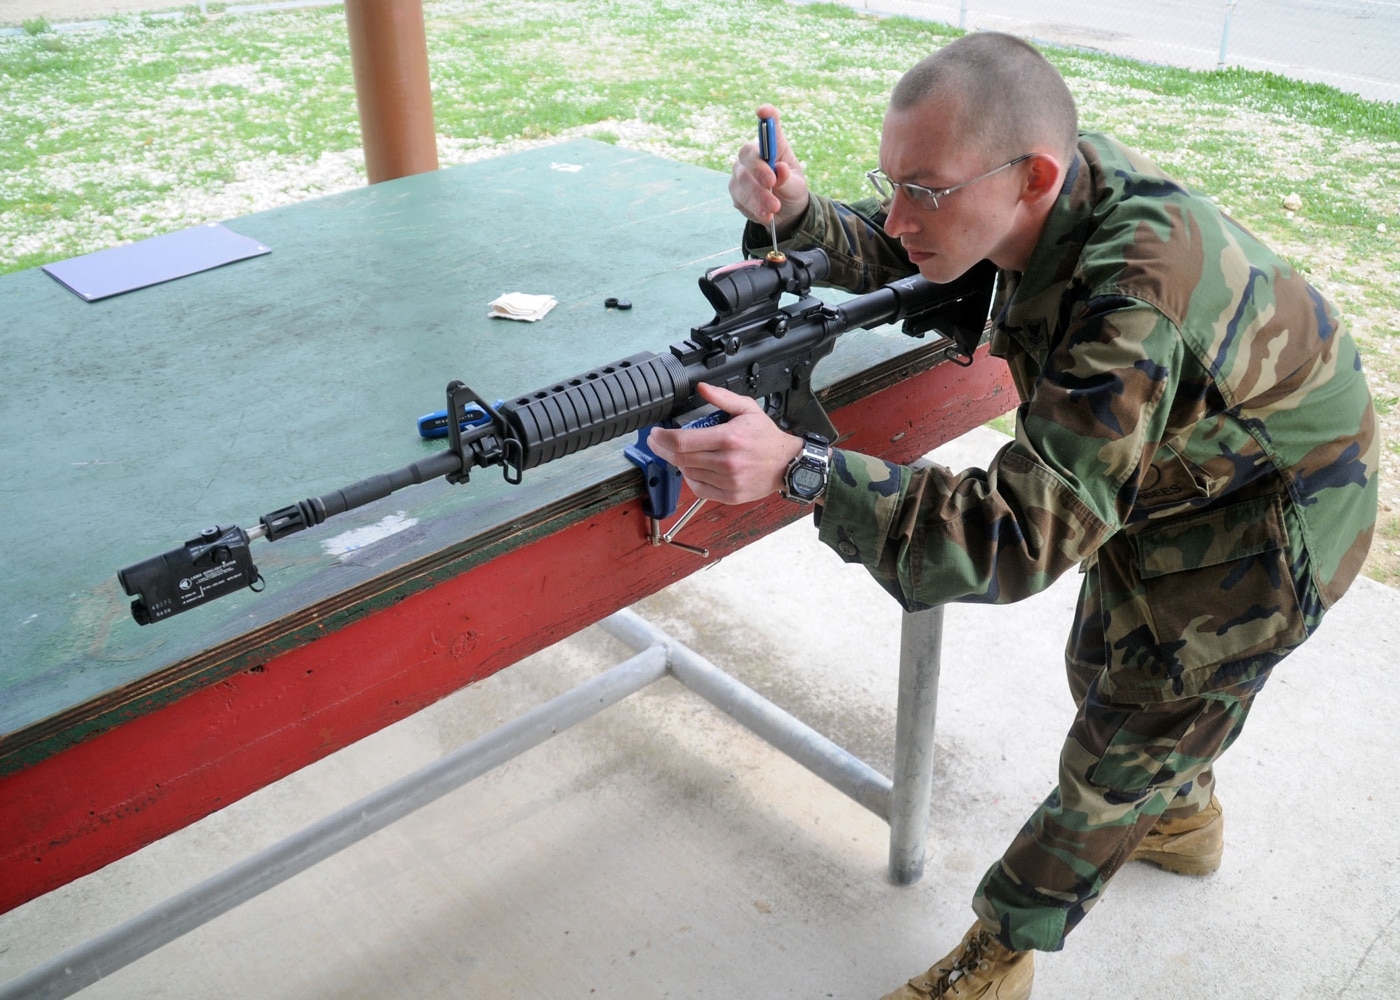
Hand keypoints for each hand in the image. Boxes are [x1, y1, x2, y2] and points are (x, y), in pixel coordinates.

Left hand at [646, 383, 803, 504]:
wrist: (787, 464)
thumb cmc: (767, 437)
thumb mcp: (747, 408)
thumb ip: (722, 397)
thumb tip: (701, 388)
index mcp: (728, 438)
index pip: (682, 441)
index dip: (662, 438)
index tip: (655, 433)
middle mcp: (726, 462)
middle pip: (680, 458)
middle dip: (661, 449)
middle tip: (655, 442)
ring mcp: (728, 481)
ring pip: (687, 473)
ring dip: (676, 462)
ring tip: (675, 452)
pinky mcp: (730, 495)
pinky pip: (699, 488)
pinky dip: (690, 478)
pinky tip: (691, 468)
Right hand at [729, 104, 809, 234]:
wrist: (784, 213)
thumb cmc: (792, 190)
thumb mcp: (798, 186)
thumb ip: (789, 179)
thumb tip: (781, 170)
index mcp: (771, 147)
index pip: (767, 128)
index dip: (766, 117)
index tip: (764, 111)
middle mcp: (751, 157)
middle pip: (748, 157)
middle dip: (759, 171)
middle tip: (773, 184)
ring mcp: (739, 174)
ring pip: (741, 182)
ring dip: (757, 196)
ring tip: (774, 210)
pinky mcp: (735, 193)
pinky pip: (740, 199)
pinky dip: (753, 208)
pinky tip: (766, 216)